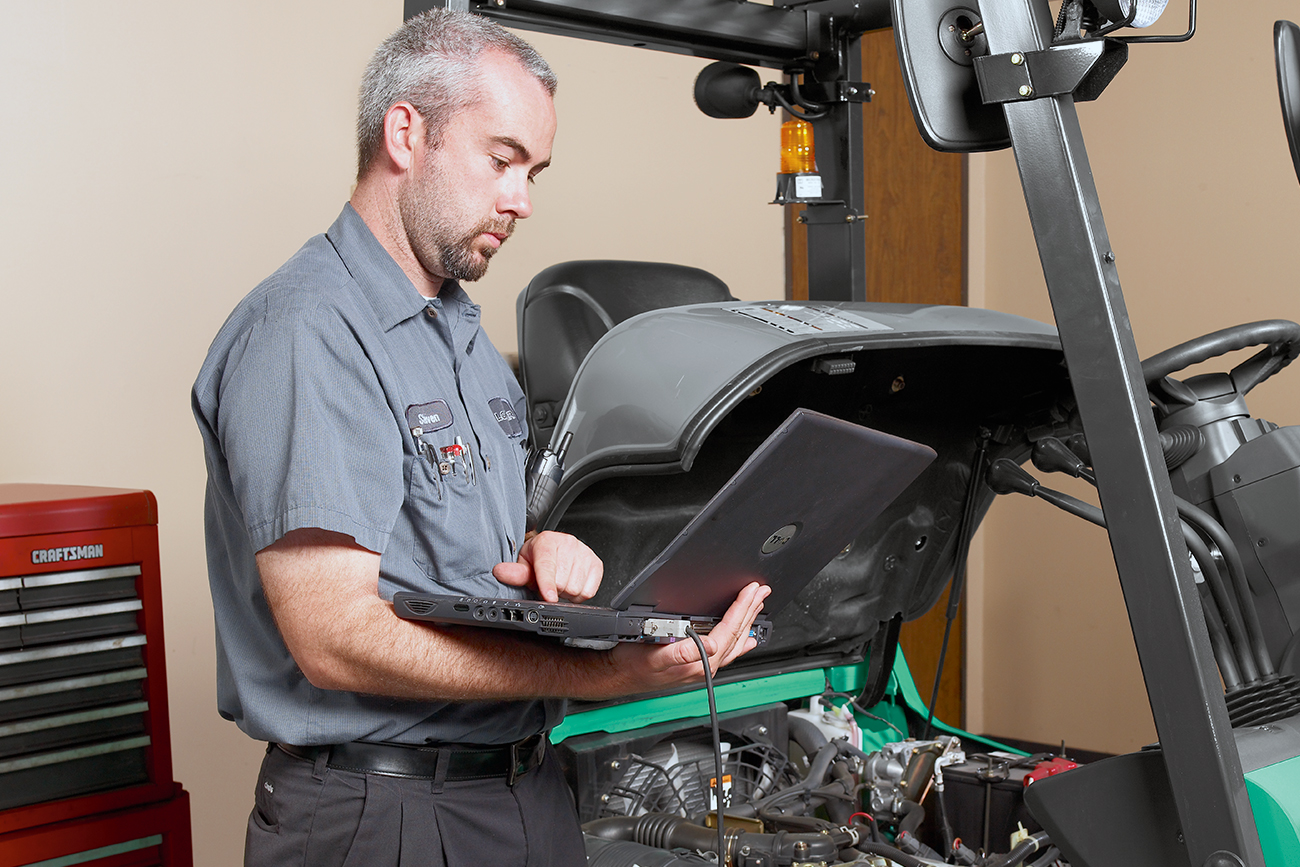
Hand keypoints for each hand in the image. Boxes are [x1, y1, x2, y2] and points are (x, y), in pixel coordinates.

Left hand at [492, 531, 602, 602]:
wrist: (557, 547)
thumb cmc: (540, 556)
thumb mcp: (525, 563)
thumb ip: (515, 572)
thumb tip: (500, 572)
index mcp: (547, 541)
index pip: (547, 566)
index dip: (547, 584)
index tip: (549, 597)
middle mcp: (568, 543)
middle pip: (562, 583)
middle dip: (553, 590)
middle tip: (549, 583)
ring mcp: (584, 553)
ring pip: (575, 589)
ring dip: (566, 593)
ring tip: (560, 582)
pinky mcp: (596, 564)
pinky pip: (589, 591)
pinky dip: (579, 594)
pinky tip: (572, 583)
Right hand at [609, 582, 770, 692]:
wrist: (618, 675)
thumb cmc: (633, 664)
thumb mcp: (653, 654)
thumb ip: (682, 653)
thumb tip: (708, 644)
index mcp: (698, 661)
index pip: (728, 630)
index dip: (741, 608)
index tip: (750, 591)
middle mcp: (705, 666)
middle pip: (737, 635)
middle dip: (751, 610)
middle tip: (761, 591)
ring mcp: (704, 666)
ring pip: (736, 642)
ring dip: (748, 622)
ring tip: (757, 606)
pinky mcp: (699, 665)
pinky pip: (727, 653)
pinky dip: (741, 642)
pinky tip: (748, 640)